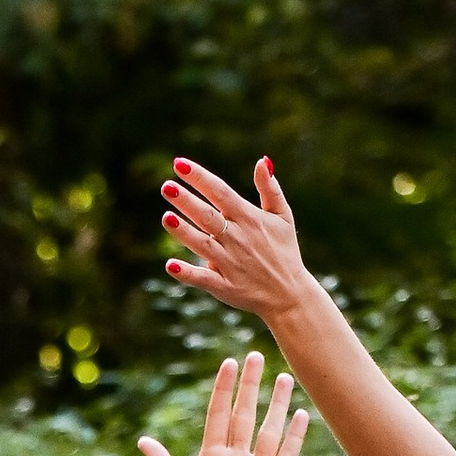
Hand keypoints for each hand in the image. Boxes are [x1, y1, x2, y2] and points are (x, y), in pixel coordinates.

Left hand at [140, 353, 308, 455]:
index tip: (227, 363)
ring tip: (284, 377)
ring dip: (276, 404)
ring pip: (269, 430)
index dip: (222, 390)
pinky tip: (301, 414)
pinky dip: (295, 436)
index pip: (217, 416)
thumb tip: (143, 440)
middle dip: (250, 386)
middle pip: (244, 415)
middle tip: (255, 355)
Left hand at [159, 155, 318, 324]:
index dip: (199, 177)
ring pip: (202, 244)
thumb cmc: (284, 251)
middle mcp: (237, 239)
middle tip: (166, 187)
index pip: (220, 192)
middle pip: (207, 216)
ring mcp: (229, 263)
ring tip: (166, 217)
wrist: (289, 294)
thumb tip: (261, 161)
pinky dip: (187, 273)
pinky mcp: (224, 286)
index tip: (179, 164)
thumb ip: (270, 189)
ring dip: (183, 231)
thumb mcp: (283, 217)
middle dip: (186, 201)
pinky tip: (170, 265)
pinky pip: (202, 279)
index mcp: (248, 219)